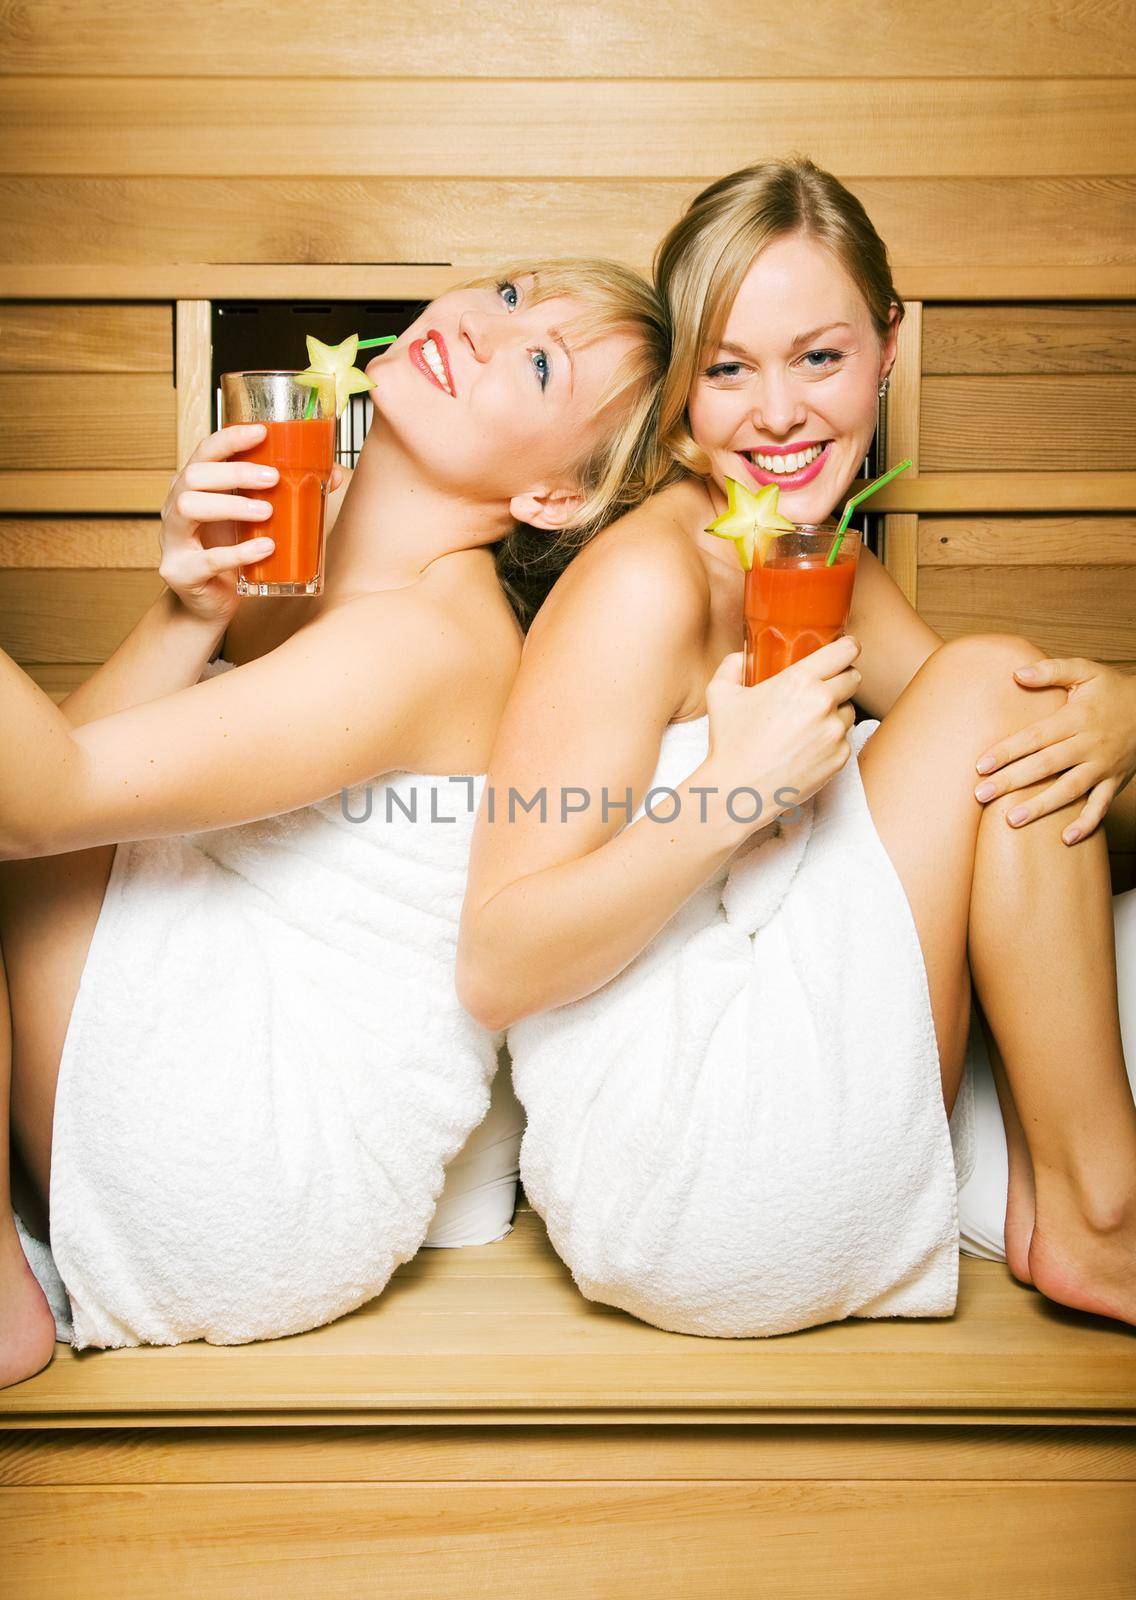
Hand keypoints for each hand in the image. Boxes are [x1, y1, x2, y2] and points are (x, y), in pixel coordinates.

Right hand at [160, 427, 343, 627]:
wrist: (210, 603)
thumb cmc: (232, 552)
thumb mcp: (256, 519)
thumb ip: (284, 495)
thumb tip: (332, 474)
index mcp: (194, 487)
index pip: (205, 451)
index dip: (230, 439)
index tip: (262, 432)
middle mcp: (176, 506)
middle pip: (194, 475)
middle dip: (234, 473)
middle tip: (273, 478)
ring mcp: (173, 540)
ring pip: (189, 508)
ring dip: (231, 506)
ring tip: (267, 512)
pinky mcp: (181, 572)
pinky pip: (206, 559)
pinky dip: (238, 552)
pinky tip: (264, 549)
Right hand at [705, 635, 861, 835]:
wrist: (739, 791)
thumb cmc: (729, 742)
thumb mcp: (719, 695)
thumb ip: (731, 667)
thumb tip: (742, 658)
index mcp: (800, 681)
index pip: (845, 651)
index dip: (848, 647)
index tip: (846, 649)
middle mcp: (823, 703)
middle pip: (854, 678)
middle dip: (842, 679)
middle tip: (825, 686)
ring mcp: (834, 733)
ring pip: (849, 710)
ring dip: (837, 711)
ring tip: (811, 721)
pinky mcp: (839, 758)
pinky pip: (844, 739)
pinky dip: (832, 739)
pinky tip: (808, 746)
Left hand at [973, 657, 1135, 844]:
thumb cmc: (1111, 690)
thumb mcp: (1085, 671)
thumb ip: (1051, 670)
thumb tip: (1016, 673)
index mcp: (1076, 718)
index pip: (1035, 737)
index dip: (1007, 751)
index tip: (980, 765)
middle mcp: (1089, 744)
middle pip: (1046, 765)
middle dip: (1012, 781)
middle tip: (980, 795)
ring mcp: (1103, 766)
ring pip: (1069, 789)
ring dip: (1041, 806)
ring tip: (1011, 820)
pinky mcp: (1115, 781)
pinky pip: (1101, 806)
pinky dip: (1086, 823)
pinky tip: (1066, 839)